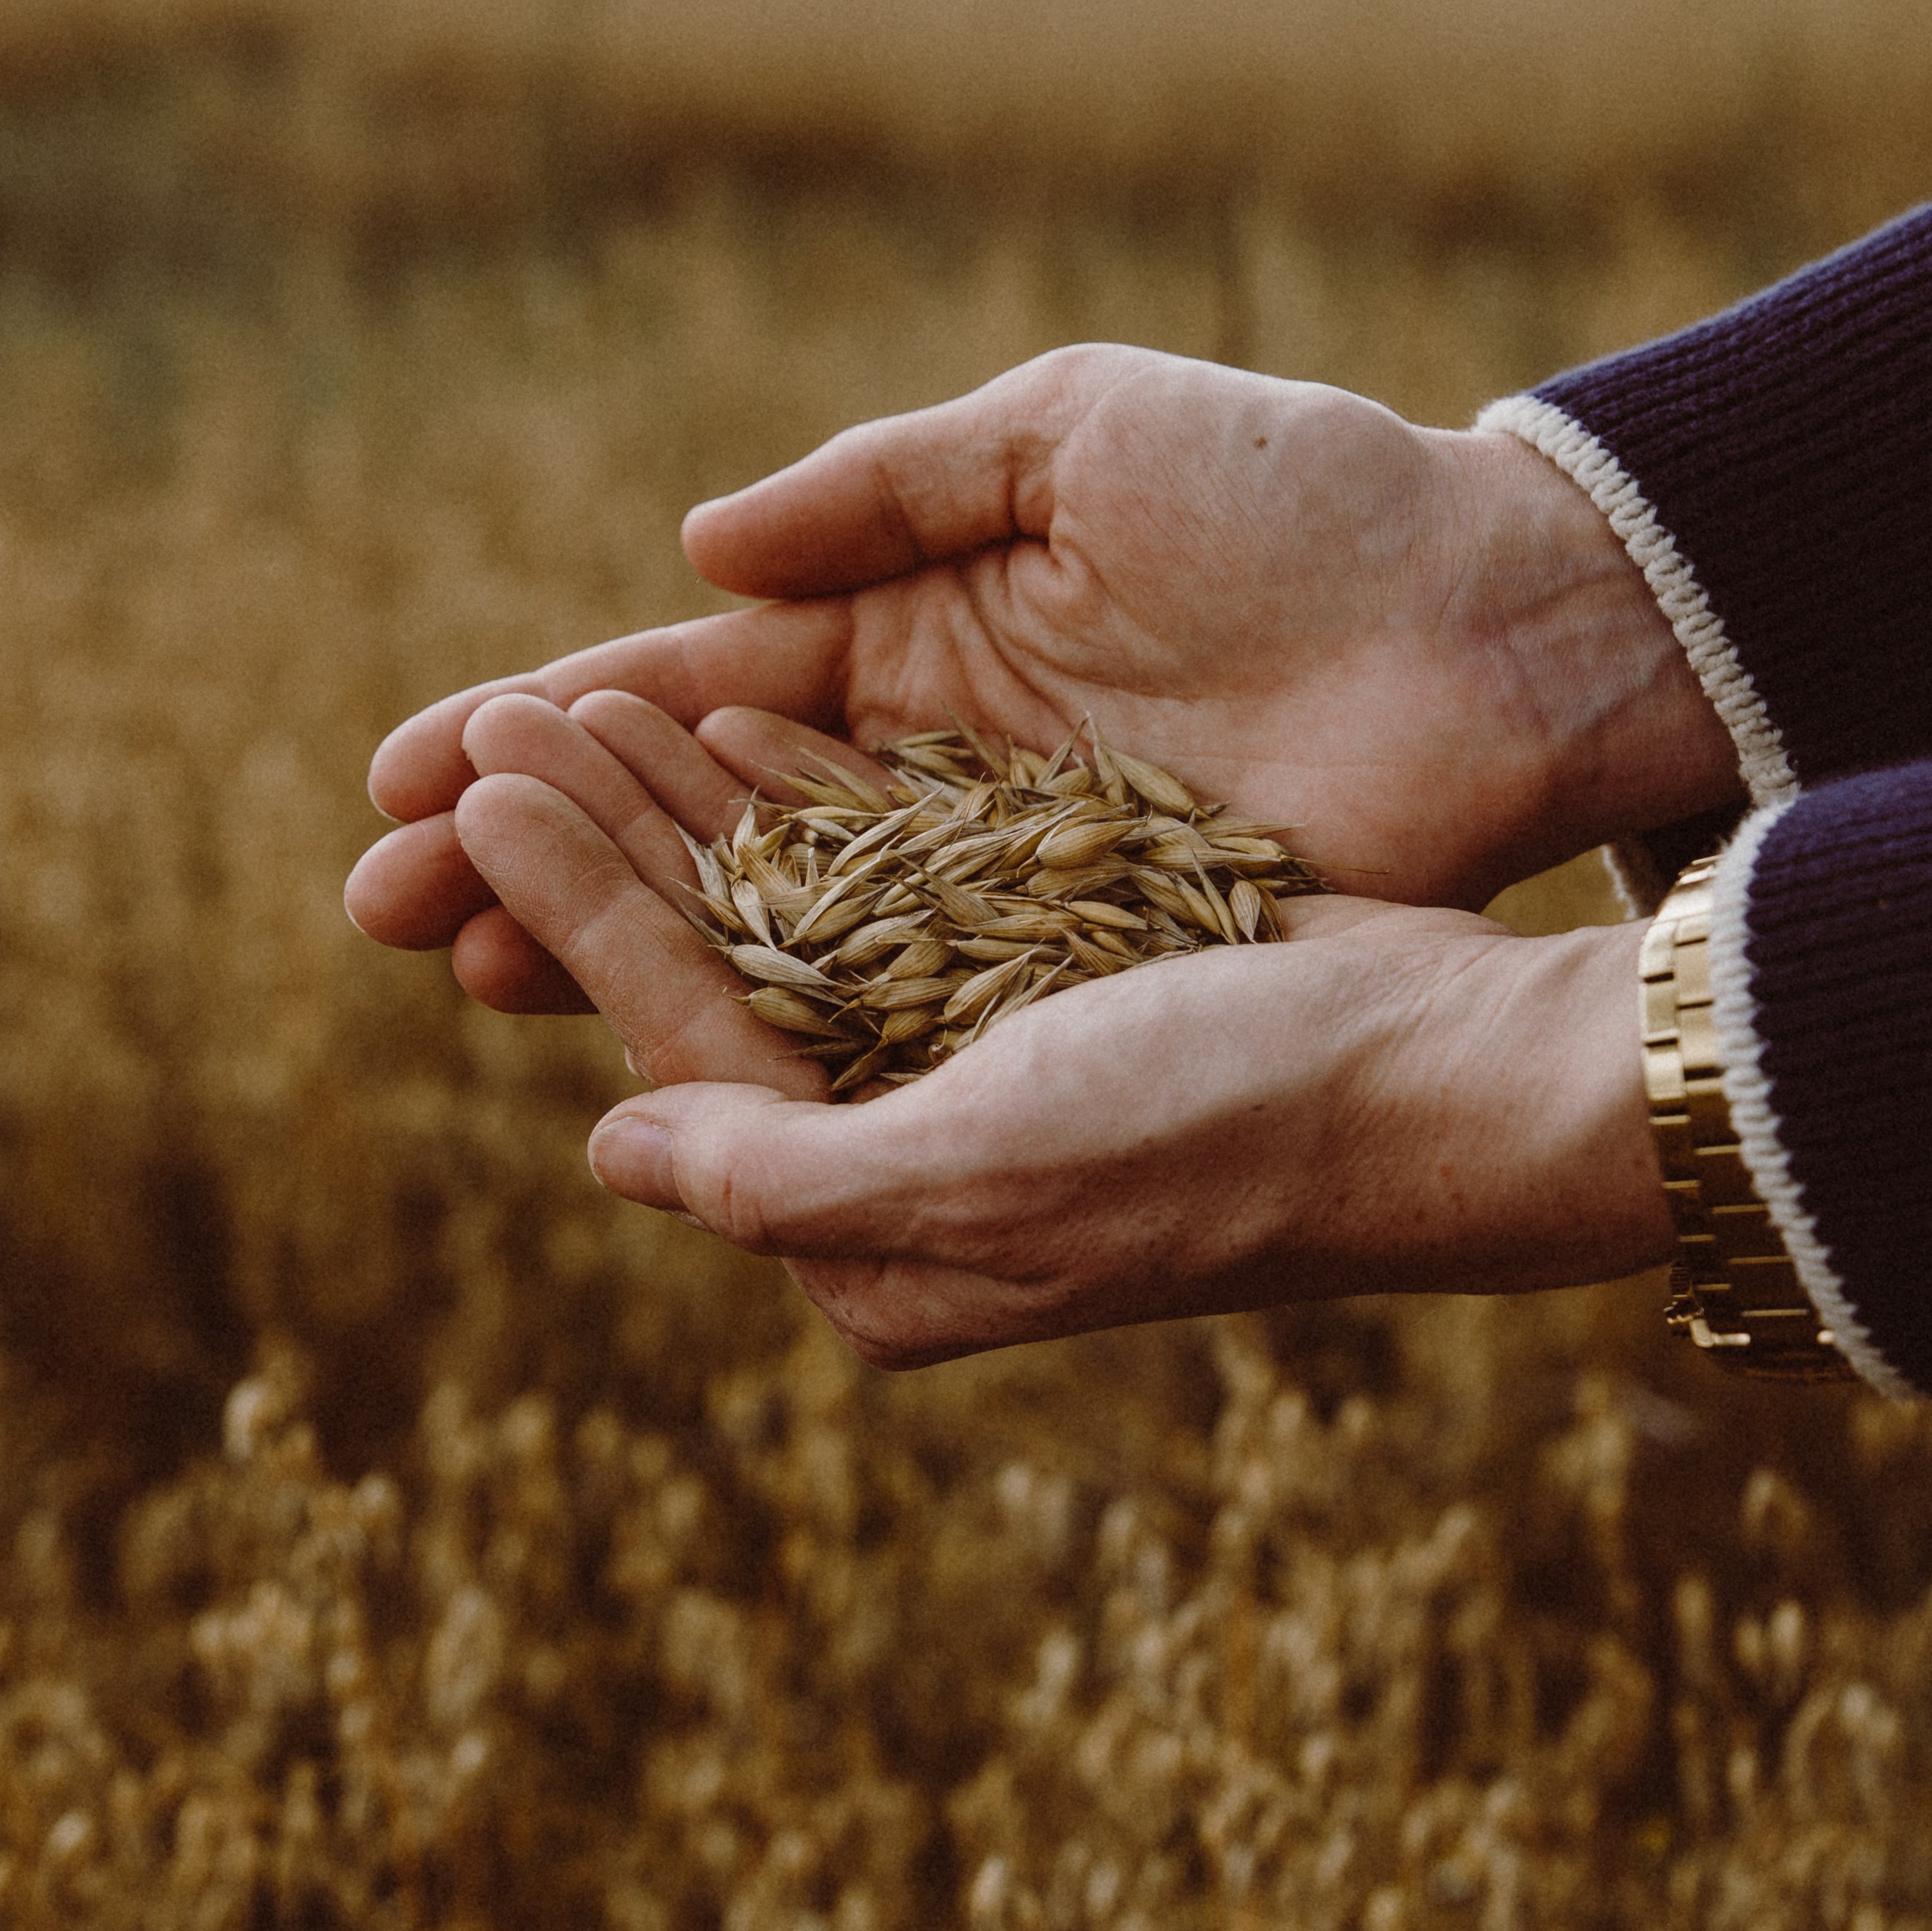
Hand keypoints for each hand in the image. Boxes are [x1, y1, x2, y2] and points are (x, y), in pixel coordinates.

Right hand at [348, 346, 1729, 1011]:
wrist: (1500, 624)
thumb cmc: (1308, 497)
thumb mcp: (1081, 432)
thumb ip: (889, 487)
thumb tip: (696, 554)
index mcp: (921, 631)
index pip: (694, 699)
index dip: (548, 738)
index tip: (406, 777)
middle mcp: (934, 768)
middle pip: (694, 831)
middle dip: (535, 863)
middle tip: (377, 910)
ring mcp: (998, 878)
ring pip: (768, 931)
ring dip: (615, 950)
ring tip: (468, 977)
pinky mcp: (1079, 958)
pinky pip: (904, 1001)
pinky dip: (782, 1022)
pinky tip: (660, 1047)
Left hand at [441, 692, 1670, 1361]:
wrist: (1452, 1079)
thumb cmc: (1229, 1132)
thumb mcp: (992, 1171)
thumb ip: (786, 1173)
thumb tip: (612, 1145)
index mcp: (882, 1234)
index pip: (683, 1041)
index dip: (575, 905)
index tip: (479, 783)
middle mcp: (919, 1153)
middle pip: (718, 972)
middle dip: (603, 845)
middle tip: (492, 717)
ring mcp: (988, 1056)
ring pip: (795, 910)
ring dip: (690, 803)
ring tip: (581, 697)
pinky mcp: (1056, 969)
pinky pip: (901, 873)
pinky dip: (823, 793)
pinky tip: (742, 715)